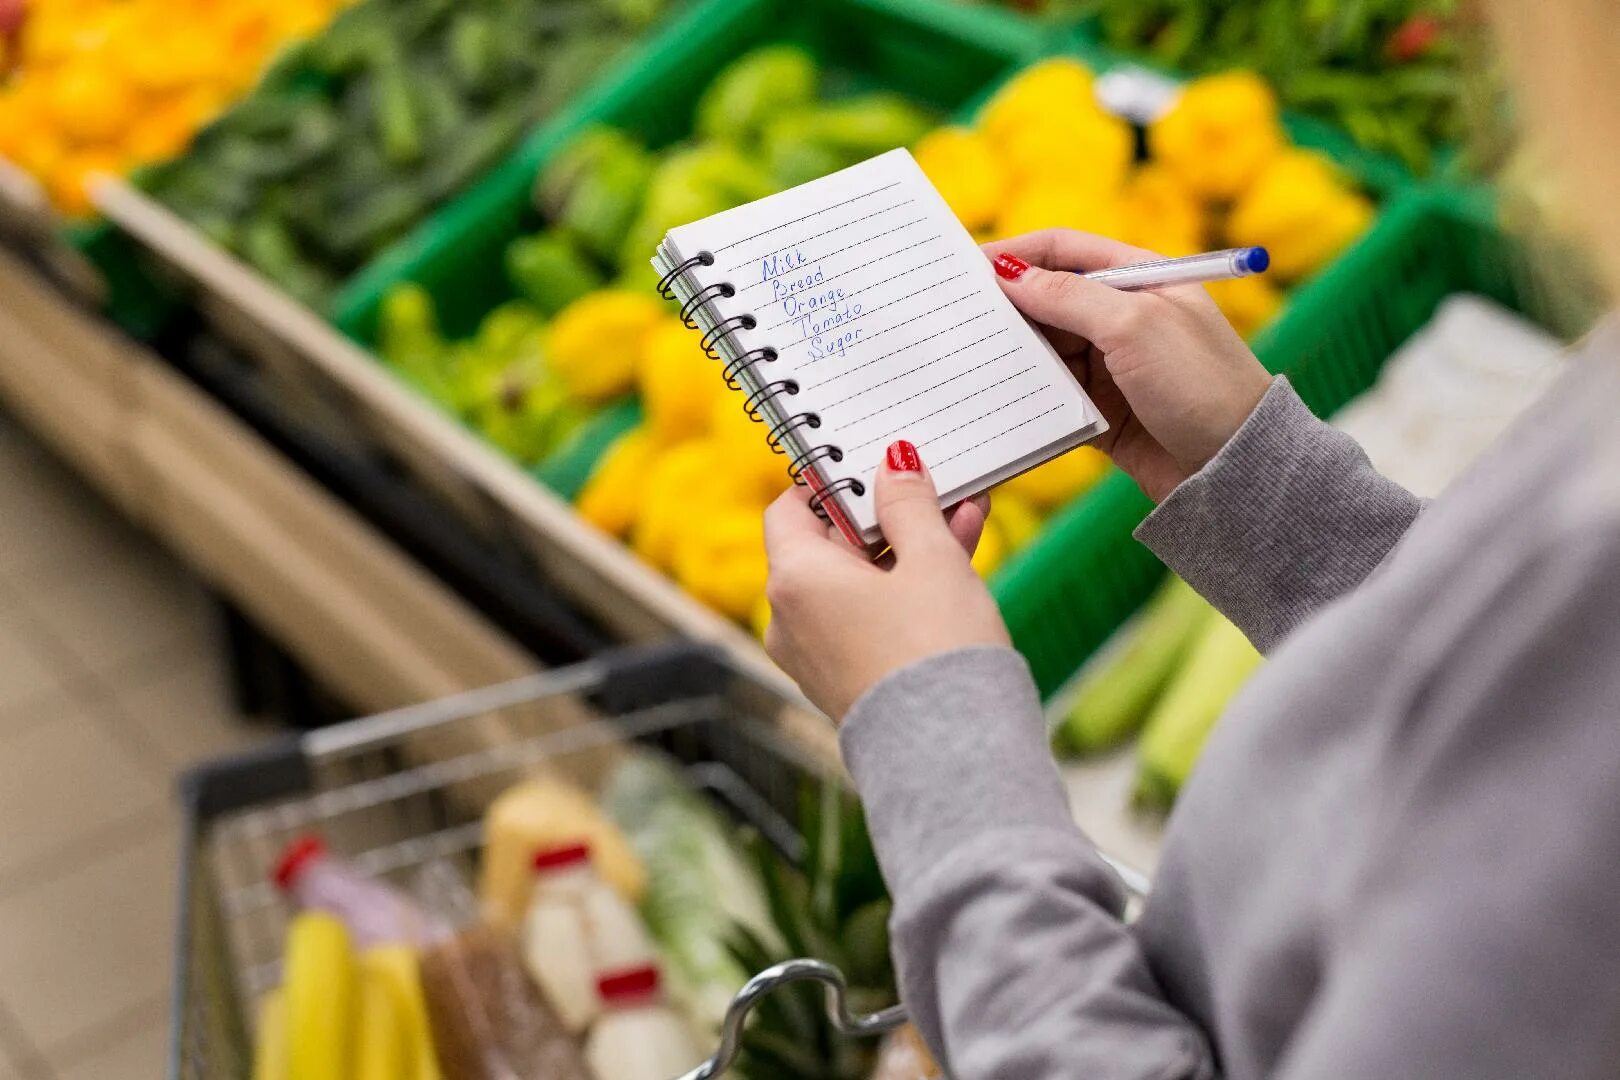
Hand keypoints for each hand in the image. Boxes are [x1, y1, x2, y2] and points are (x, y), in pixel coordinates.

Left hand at [763, 442, 1008, 721]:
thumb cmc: (936, 651)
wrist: (955, 757)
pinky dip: (901, 593)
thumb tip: (893, 465)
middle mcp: (789, 619)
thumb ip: (909, 505)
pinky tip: (956, 567)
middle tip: (935, 487)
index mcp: (794, 579)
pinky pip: (866, 620)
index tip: (873, 465)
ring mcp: (815, 657)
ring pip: (856, 584)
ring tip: (963, 518)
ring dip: (905, 551)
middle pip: (830, 547)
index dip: (832, 482)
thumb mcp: (931, 559)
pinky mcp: (845, 683)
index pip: (792, 508)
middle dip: (886, 516)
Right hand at [984, 230, 1272, 501]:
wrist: (1236, 468)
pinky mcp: (1100, 412)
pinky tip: (993, 400)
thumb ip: (1069, 296)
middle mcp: (1120, 318)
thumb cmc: (1202, 384)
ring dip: (1011, 355)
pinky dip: (1024, 397)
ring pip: (1043, 350)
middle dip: (1005, 307)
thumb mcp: (1134, 326)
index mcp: (1137, 278)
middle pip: (1046, 300)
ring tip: (966, 360)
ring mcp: (1110, 366)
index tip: (967, 268)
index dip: (1015, 253)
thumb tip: (1009, 274)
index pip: (1063, 250)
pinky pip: (1049, 396)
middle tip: (955, 318)